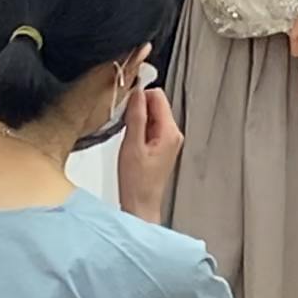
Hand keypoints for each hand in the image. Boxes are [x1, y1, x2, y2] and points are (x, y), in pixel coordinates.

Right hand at [116, 86, 181, 224]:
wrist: (141, 205)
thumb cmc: (137, 182)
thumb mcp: (132, 145)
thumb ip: (136, 116)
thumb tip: (137, 93)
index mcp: (170, 131)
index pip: (158, 96)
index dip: (140, 95)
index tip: (124, 103)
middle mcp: (174, 133)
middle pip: (156, 104)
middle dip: (138, 107)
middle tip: (123, 121)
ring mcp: (169, 140)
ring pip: (153, 115)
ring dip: (138, 119)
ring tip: (126, 136)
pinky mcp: (163, 146)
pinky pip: (151, 127)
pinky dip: (139, 128)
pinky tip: (130, 141)